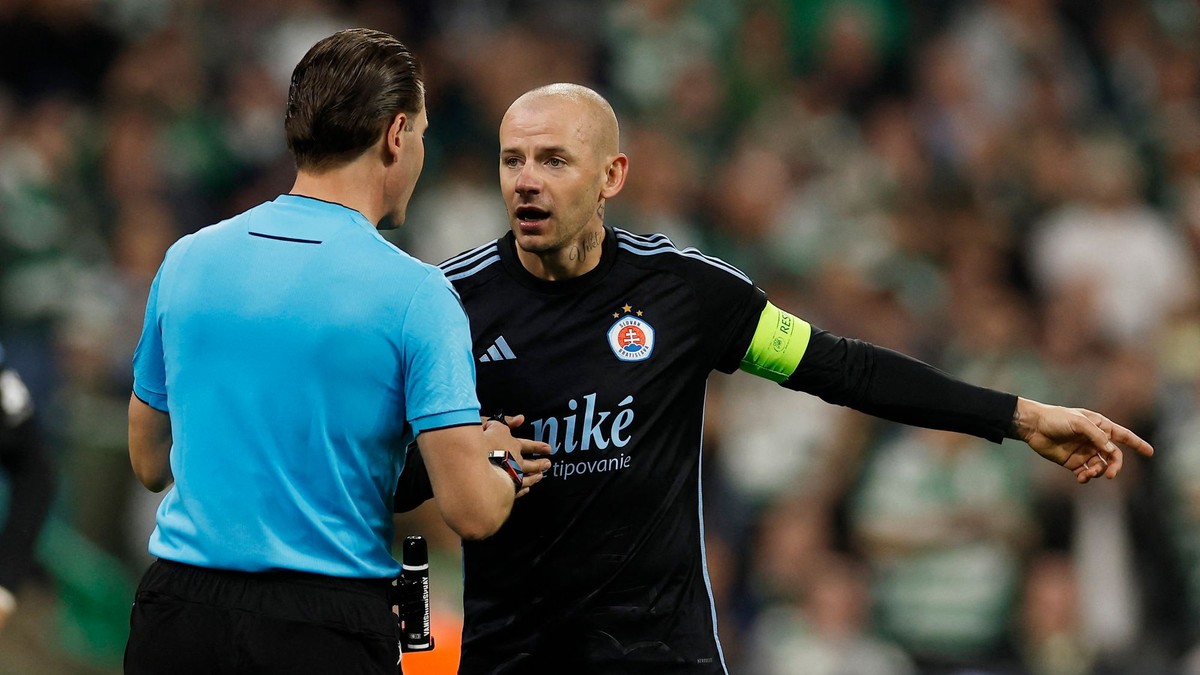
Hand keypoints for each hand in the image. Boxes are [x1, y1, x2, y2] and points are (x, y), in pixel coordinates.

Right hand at [482, 414, 551, 497]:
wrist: (473, 467)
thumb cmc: (479, 444)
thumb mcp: (490, 425)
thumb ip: (506, 422)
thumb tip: (521, 419)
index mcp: (511, 446)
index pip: (528, 445)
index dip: (538, 447)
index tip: (548, 449)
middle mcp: (514, 462)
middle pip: (531, 464)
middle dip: (540, 464)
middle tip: (548, 464)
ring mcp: (511, 477)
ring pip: (526, 479)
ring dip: (534, 477)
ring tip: (540, 476)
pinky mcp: (504, 489)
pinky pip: (517, 490)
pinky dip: (523, 489)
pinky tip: (526, 489)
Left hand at [1012, 398, 1153, 483]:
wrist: (1033, 426)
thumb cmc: (1056, 418)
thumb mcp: (1078, 422)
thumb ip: (1096, 436)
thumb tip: (1111, 450)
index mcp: (1100, 427)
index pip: (1123, 436)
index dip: (1137, 444)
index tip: (1150, 452)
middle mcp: (1095, 440)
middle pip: (1113, 457)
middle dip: (1115, 466)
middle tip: (1109, 475)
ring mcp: (1085, 452)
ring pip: (1101, 467)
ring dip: (1098, 472)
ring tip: (1087, 474)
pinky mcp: (1073, 462)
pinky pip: (1086, 473)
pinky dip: (1087, 478)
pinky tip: (1081, 478)